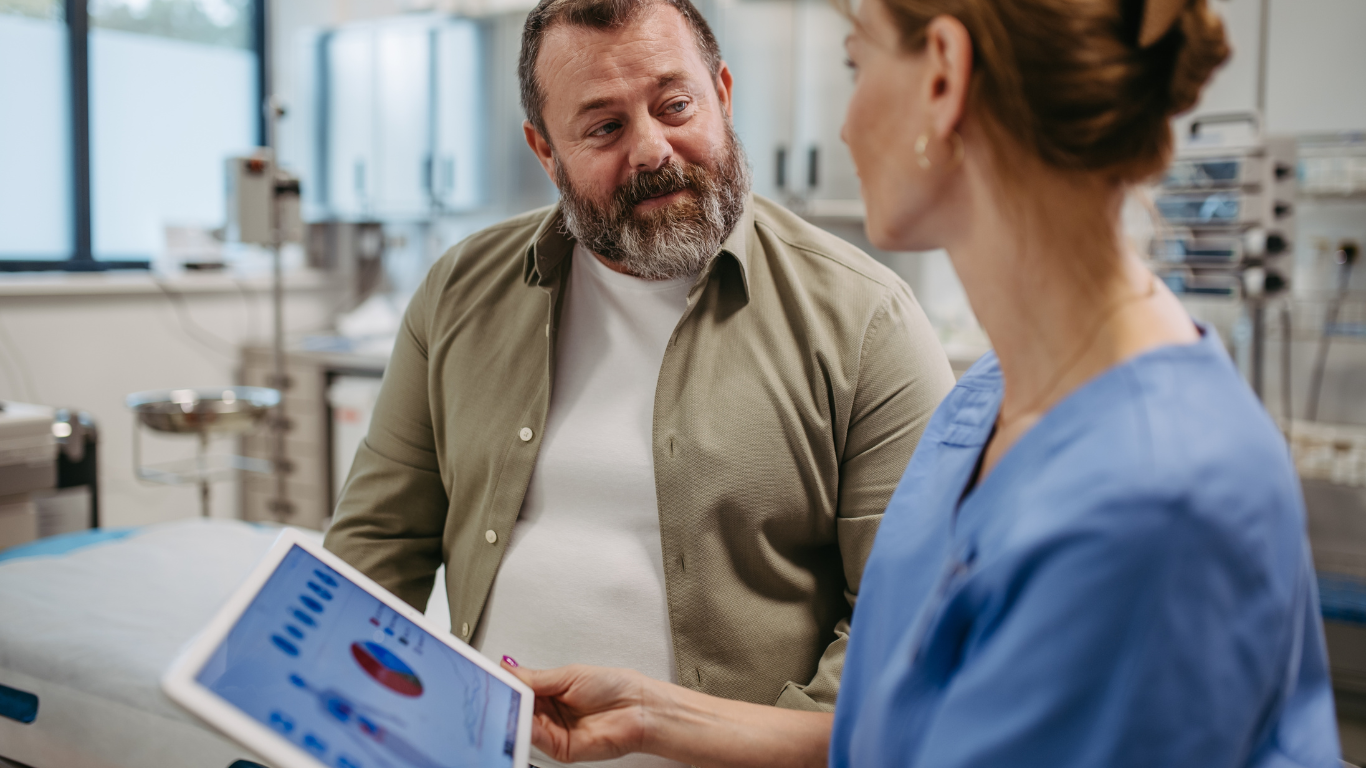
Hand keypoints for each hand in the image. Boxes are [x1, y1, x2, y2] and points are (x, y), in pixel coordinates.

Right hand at [501, 660, 651, 762]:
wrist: (640, 708)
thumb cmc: (616, 686)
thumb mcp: (570, 675)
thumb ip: (536, 677)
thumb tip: (508, 668)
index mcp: (551, 691)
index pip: (520, 689)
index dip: (506, 684)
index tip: (492, 676)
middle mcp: (550, 712)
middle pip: (518, 708)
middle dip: (506, 699)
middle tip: (496, 689)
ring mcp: (554, 731)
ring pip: (523, 724)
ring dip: (513, 714)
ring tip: (507, 701)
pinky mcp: (559, 749)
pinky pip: (535, 740)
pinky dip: (525, 730)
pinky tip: (520, 718)